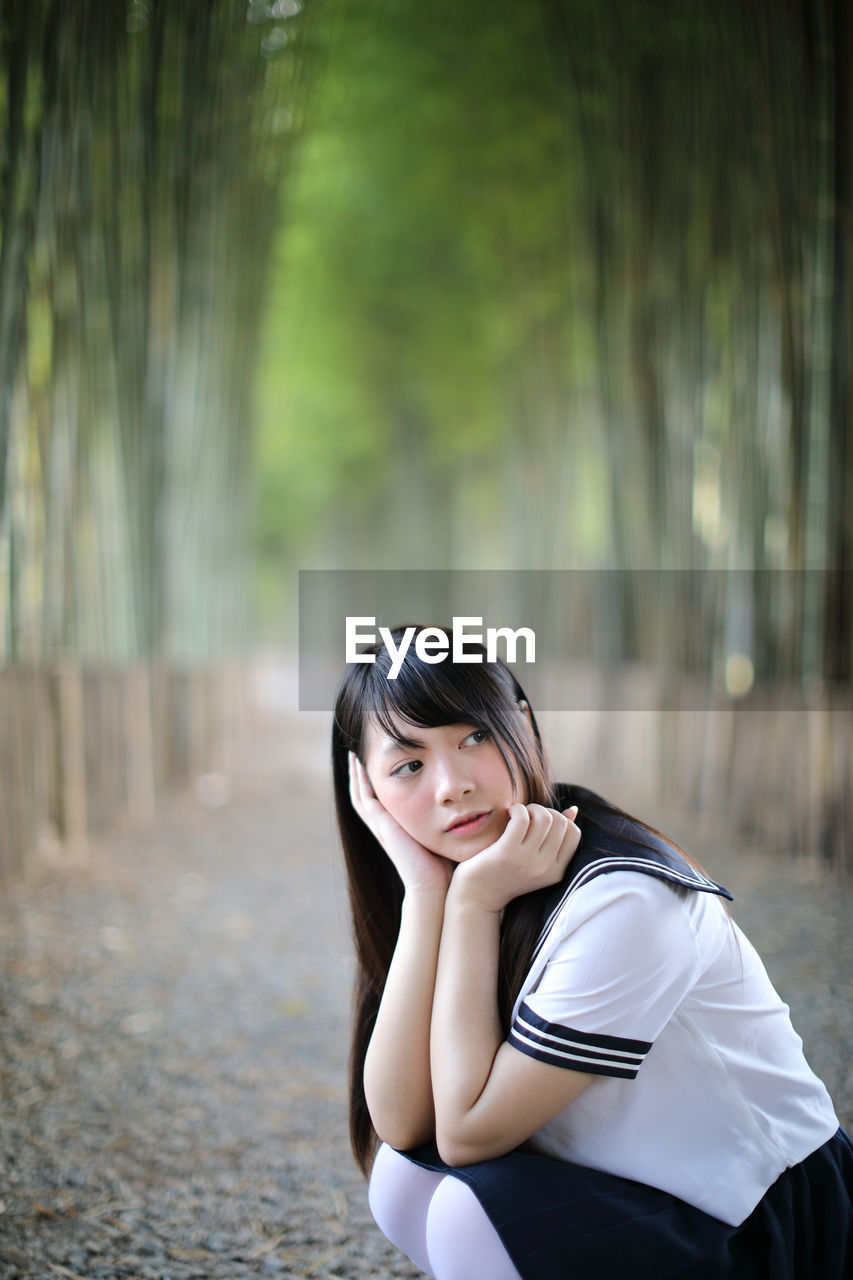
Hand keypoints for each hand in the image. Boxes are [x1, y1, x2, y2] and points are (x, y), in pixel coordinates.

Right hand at [348, 752, 453, 895]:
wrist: (433, 887)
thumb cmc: (443, 866)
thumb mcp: (441, 837)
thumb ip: (446, 822)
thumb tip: (462, 806)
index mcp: (396, 829)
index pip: (379, 801)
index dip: (374, 783)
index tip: (377, 764)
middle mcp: (384, 827)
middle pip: (363, 796)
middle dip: (359, 776)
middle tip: (356, 754)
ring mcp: (380, 827)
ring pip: (359, 796)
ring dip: (355, 776)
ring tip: (353, 756)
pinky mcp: (381, 826)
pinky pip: (365, 800)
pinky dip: (360, 783)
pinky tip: (361, 767)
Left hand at [450, 803, 579, 912]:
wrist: (477, 896)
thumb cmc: (506, 873)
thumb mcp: (536, 860)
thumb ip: (555, 837)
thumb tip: (573, 809)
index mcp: (556, 872)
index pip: (574, 832)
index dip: (560, 819)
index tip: (541, 822)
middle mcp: (545, 868)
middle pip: (560, 822)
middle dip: (545, 811)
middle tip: (528, 816)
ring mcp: (526, 861)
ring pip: (544, 817)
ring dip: (531, 808)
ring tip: (518, 814)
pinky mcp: (506, 853)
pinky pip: (522, 818)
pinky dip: (517, 809)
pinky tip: (508, 813)